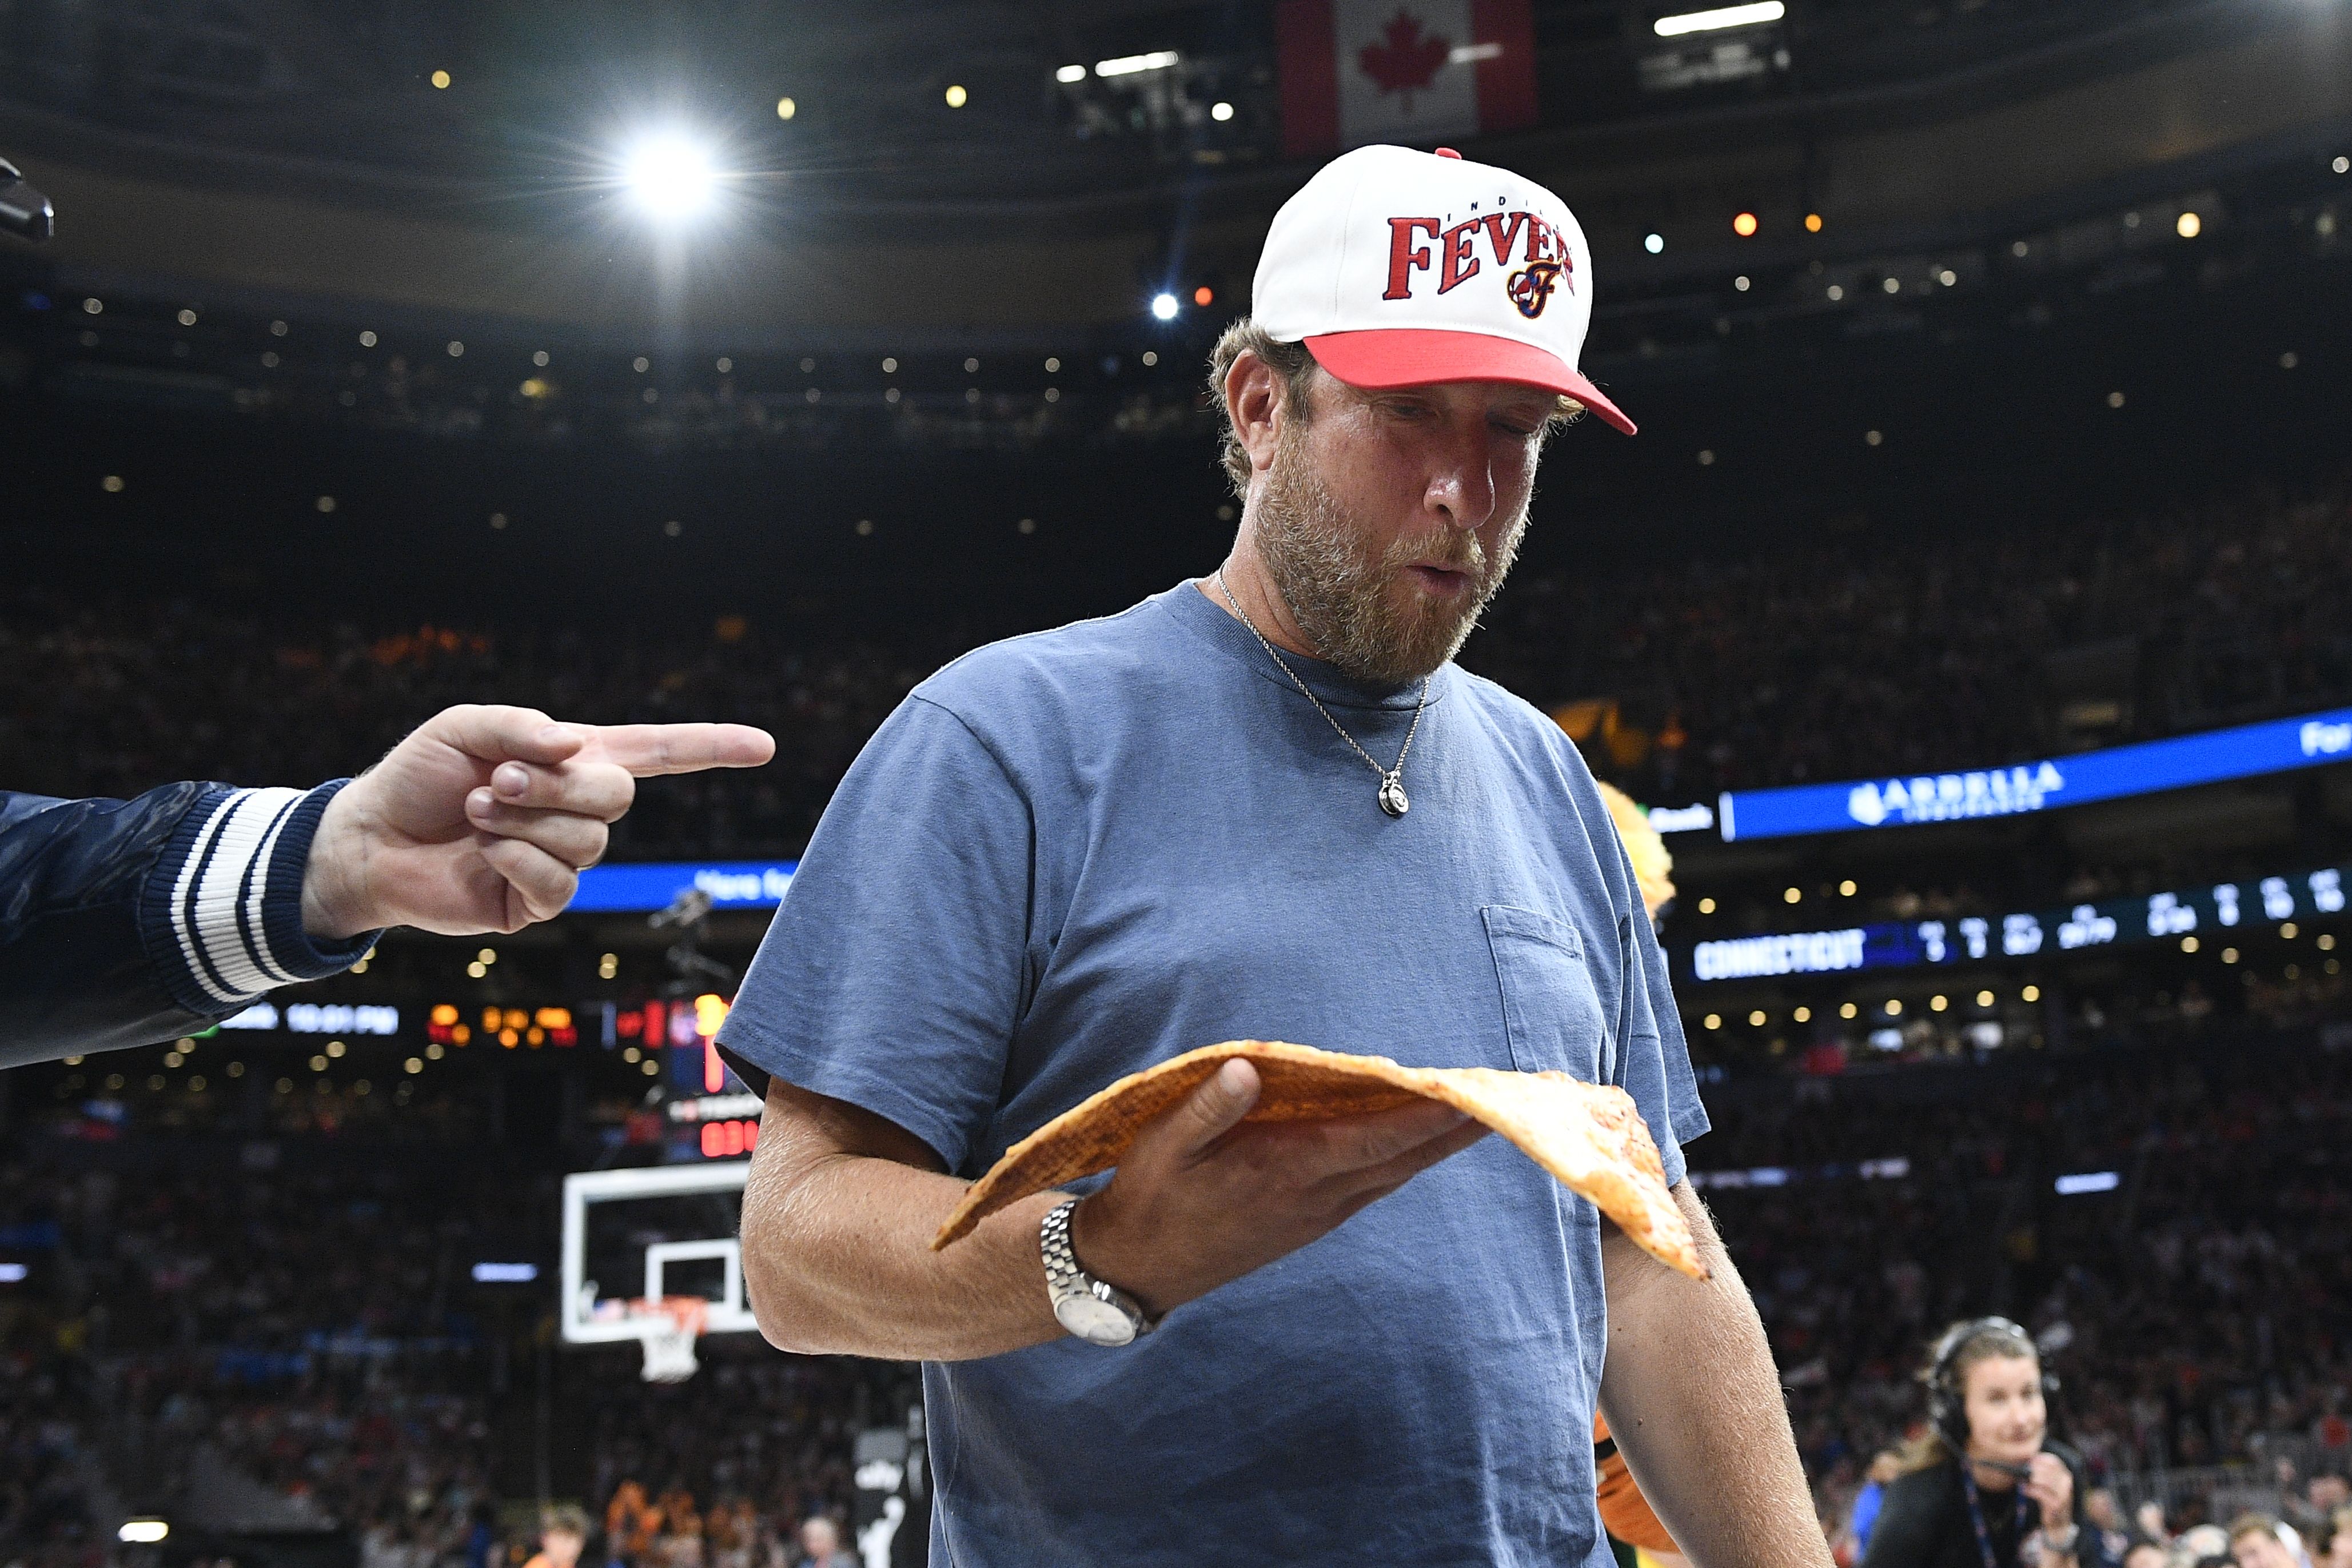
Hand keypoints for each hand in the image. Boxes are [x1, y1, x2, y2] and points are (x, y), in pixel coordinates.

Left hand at [300, 704, 775, 937]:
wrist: (369, 839)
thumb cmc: (417, 776)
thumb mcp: (461, 727)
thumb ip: (519, 725)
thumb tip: (570, 747)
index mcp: (574, 760)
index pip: (660, 752)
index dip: (713, 747)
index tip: (765, 745)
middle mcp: (578, 810)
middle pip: (618, 795)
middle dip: (554, 785)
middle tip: (495, 781)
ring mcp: (561, 859)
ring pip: (589, 841)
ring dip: (524, 821)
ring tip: (477, 812)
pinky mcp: (536, 902)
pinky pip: (560, 884)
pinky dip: (518, 860)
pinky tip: (487, 853)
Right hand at [1067, 1058, 1490, 1318]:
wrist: (1138, 1269)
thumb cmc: (1149, 1197)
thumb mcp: (1162, 1147)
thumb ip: (1208, 1108)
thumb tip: (1248, 1068)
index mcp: (1283, 1173)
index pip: (1369, 1141)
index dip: (1420, 1118)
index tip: (1464, 1097)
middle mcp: (1313, 1199)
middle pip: (1401, 1161)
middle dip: (1452, 1131)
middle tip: (1502, 1103)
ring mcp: (1316, 1215)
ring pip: (1392, 1175)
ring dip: (1434, 1145)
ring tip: (1475, 1114)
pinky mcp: (1310, 1222)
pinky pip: (1372, 1185)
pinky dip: (1403, 1158)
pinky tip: (1417, 1141)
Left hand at [2024, 1452, 2073, 1533]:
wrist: (2059, 1521)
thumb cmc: (2050, 1498)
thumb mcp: (2047, 1483)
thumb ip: (2040, 1471)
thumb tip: (2028, 1459)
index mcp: (2065, 1474)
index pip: (2052, 1461)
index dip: (2038, 1460)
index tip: (2028, 1462)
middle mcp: (2066, 1482)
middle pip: (2047, 1470)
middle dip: (2033, 1471)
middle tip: (2023, 1473)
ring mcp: (2064, 1493)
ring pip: (2044, 1481)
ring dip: (2031, 1480)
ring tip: (2022, 1481)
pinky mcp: (2057, 1504)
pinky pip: (2041, 1494)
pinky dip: (2030, 1490)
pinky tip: (2024, 1489)